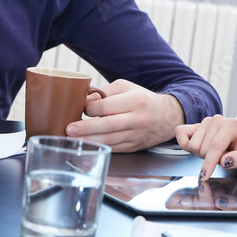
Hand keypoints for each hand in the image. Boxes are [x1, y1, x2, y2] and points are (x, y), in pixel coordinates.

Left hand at [65, 79, 183, 151]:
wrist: (167, 117)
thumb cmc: (143, 100)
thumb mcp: (127, 88)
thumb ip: (106, 93)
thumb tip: (85, 101)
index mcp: (135, 101)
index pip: (108, 106)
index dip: (91, 108)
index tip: (80, 108)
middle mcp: (137, 119)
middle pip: (108, 125)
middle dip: (86, 128)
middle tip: (69, 129)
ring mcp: (136, 135)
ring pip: (110, 140)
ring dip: (90, 140)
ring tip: (73, 140)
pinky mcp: (134, 147)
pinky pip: (114, 149)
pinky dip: (100, 148)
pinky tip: (87, 146)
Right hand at [174, 115, 236, 180]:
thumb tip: (225, 161)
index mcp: (231, 124)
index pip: (215, 146)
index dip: (209, 163)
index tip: (204, 176)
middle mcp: (217, 120)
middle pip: (203, 149)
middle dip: (209, 159)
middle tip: (221, 157)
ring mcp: (205, 121)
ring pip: (193, 146)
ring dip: (201, 154)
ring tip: (214, 152)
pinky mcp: (195, 124)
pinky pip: (180, 134)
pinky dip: (186, 145)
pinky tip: (200, 147)